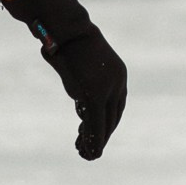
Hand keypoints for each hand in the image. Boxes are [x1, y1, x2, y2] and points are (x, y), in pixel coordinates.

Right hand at [3, 0, 128, 159]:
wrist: (67, 31)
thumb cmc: (68, 45)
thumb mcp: (80, 70)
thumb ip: (84, 89)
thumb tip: (83, 107)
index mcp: (118, 75)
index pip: (117, 107)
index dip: (107, 123)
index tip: (95, 133)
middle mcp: (118, 83)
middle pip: (114, 117)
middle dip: (102, 135)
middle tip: (90, 149)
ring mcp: (108, 89)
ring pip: (106, 124)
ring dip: (96, 141)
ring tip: (86, 153)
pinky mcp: (95, 95)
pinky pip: (96, 123)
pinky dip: (93, 139)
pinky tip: (88, 150)